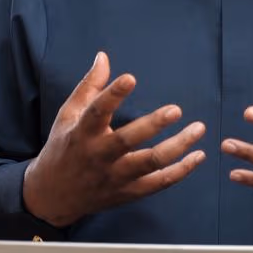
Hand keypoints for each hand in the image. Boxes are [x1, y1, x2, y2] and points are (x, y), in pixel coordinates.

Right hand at [23, 52, 205, 226]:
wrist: (54, 195)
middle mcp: (99, 156)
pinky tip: (198, 155)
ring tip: (198, 128)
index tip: (130, 78)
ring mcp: (115, 177)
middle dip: (152, 125)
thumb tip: (103, 57)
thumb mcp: (68, 115)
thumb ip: (89, 86)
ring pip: (150, 164)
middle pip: (127, 141)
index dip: (113, 95)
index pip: (96, 112)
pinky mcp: (128, 192)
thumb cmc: (64, 147)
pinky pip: (159, 183)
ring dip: (178, 147)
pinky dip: (181, 171)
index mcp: (82, 134)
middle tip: (176, 109)